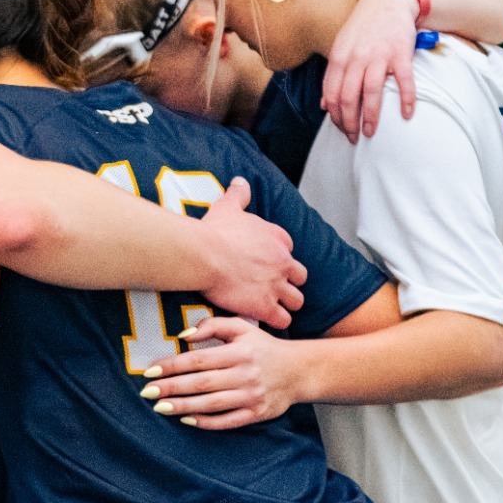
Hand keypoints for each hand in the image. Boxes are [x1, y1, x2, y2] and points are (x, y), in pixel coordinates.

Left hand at [138, 316, 305, 429]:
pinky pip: (228, 421)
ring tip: (160, 407)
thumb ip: (212, 325)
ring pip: (212, 404)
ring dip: (183, 406)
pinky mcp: (257, 414)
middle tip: (147, 392)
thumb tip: (183, 336)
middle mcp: (245, 374)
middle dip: (171, 388)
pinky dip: (207, 422)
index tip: (150, 371)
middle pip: (201, 383)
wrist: (299, 370)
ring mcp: (252, 396)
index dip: (172, 366)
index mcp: (239, 352)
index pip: (198, 360)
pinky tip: (187, 419)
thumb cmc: (263, 347)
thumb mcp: (241, 327)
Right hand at [195, 177, 304, 327]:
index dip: (277, 258)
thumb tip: (240, 181)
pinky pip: (282, 320)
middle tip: (271, 287)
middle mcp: (283, 262)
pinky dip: (275, 321)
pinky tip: (262, 319)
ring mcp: (276, 286)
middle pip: (299, 277)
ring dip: (285, 305)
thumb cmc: (213, 231)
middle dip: (288, 283)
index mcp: (278, 239)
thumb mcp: (228, 206)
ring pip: (296, 301)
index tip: (264, 263)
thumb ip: (239, 195)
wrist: (202, 253)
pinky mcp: (265, 306)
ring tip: (270, 307)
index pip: (289, 250)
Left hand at [323, 0, 419, 140]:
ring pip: (371, 93)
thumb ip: (332, 76)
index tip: (340, 129)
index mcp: (338, 59)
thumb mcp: (339, 48)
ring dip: (370, 117)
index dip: (334, 116)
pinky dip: (406, 100)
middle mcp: (356, 59)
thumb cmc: (361, 28)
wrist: (386, 2)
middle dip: (349, 122)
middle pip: (348, 98)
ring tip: (370, 132)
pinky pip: (404, 82)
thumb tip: (323, 105)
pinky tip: (406, 114)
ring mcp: (378, 57)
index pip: (331, 94)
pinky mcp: (400, 54)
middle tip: (354, 138)